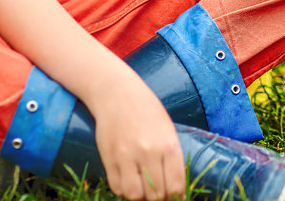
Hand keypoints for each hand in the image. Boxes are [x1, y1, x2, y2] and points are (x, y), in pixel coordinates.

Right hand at [88, 76, 186, 199]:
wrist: (117, 93)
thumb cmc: (147, 110)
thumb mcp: (167, 129)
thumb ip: (171, 156)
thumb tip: (175, 188)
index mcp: (168, 144)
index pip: (176, 185)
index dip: (176, 196)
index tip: (175, 196)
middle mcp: (148, 152)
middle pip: (156, 195)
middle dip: (159, 197)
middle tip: (158, 191)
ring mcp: (126, 156)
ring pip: (135, 195)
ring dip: (140, 195)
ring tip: (143, 186)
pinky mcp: (109, 158)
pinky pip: (117, 187)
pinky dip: (123, 189)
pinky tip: (129, 179)